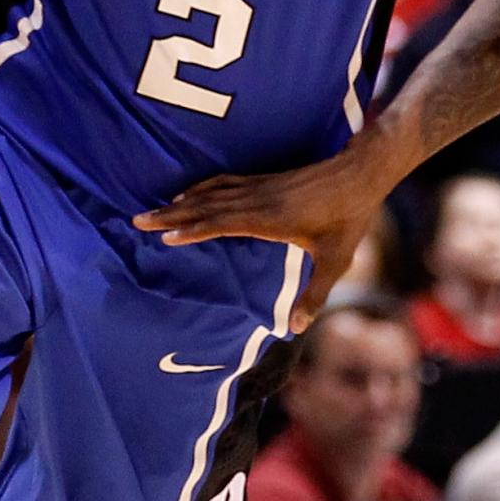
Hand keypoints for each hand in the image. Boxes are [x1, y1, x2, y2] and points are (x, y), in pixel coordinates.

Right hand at [135, 152, 388, 320]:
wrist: (361, 173)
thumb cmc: (349, 218)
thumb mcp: (335, 261)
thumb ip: (314, 293)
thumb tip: (297, 327)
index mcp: (271, 219)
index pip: (222, 223)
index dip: (193, 230)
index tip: (166, 236)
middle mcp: (259, 199)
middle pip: (206, 205)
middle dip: (171, 214)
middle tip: (138, 220)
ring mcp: (261, 186)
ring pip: (211, 192)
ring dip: (181, 200)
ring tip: (154, 209)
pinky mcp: (265, 179)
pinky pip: (224, 182)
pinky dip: (201, 187)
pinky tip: (189, 192)